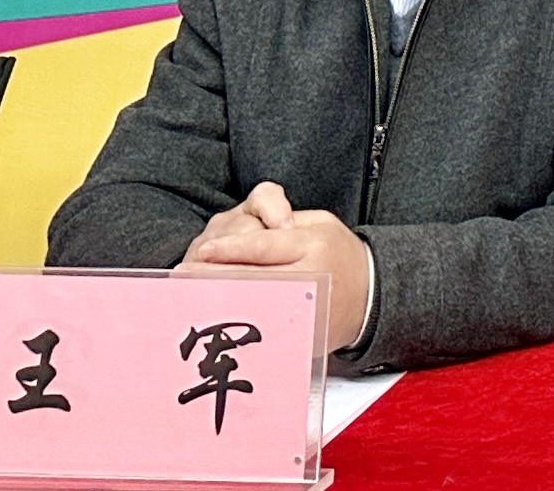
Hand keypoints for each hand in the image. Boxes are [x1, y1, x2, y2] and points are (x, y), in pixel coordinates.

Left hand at [179, 185, 374, 352]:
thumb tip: (238, 238)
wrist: (370, 294)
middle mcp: (310, 275)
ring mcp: (304, 307)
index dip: (232, 248)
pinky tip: (213, 317)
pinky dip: (235, 319)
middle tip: (182, 273)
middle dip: (214, 275)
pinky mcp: (299, 330)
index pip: (266, 245)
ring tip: (187, 295)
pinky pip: (262, 324)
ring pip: (254, 302)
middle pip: (254, 276)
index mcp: (314, 244)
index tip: (203, 249)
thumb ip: (285, 223)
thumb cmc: (338, 252)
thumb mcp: (322, 223)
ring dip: (218, 298)